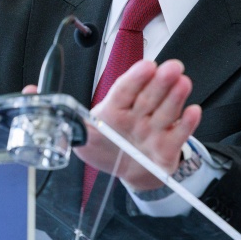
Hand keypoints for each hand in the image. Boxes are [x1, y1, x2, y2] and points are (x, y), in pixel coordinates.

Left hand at [77, 59, 201, 191]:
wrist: (127, 172)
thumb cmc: (107, 150)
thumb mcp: (82, 140)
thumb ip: (71, 125)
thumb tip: (47, 106)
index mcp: (115, 109)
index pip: (125, 90)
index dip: (136, 78)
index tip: (146, 67)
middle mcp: (137, 116)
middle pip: (149, 96)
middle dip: (161, 81)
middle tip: (171, 68)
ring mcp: (154, 130)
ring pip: (166, 111)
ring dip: (175, 97)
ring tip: (183, 83)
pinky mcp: (169, 147)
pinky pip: (179, 134)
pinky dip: (187, 124)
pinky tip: (192, 112)